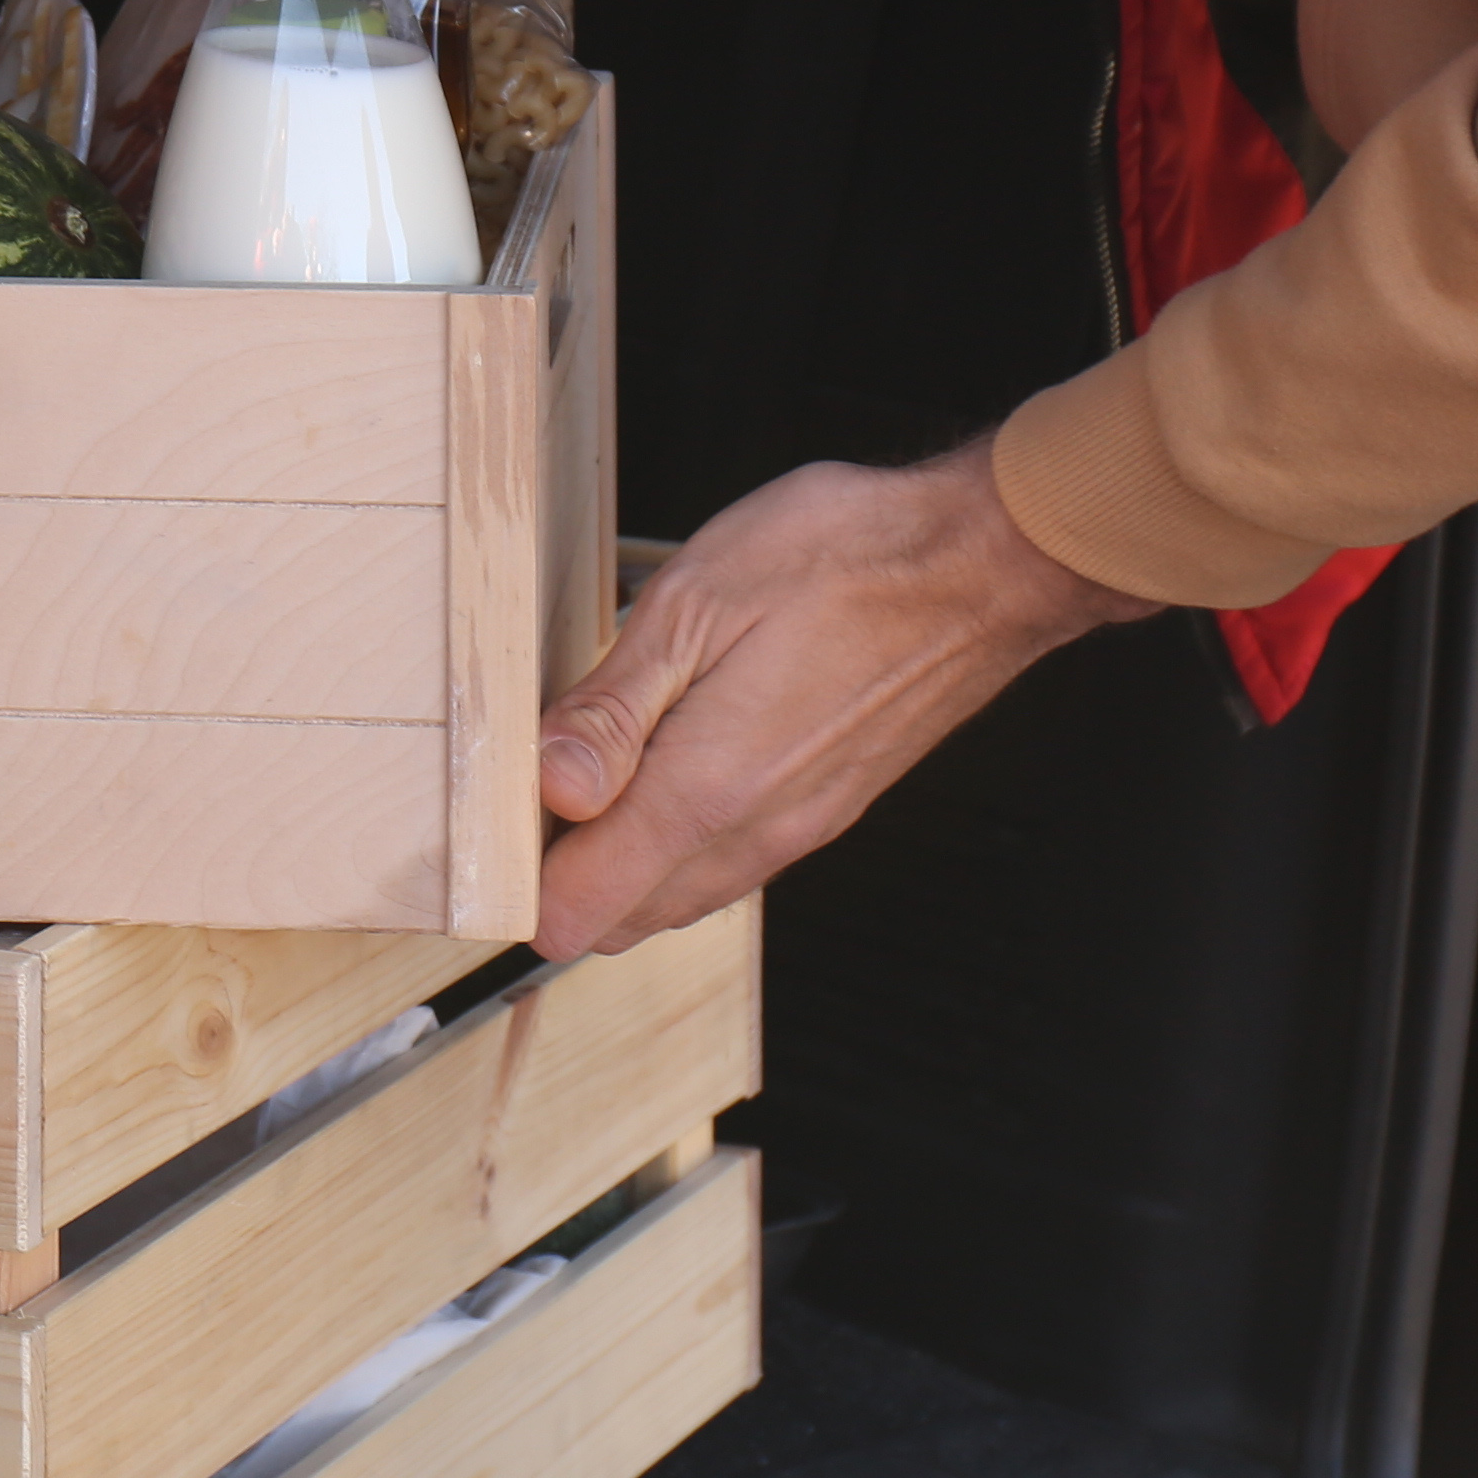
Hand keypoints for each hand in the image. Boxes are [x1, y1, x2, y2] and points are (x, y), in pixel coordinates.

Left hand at [531, 446, 1149, 955]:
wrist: (985, 563)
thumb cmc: (845, 559)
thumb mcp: (693, 603)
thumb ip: (613, 711)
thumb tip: (551, 792)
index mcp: (706, 791)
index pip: (583, 908)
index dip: (522, 883)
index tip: (493, 826)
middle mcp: (754, 832)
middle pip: (624, 918)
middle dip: (565, 878)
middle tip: (530, 790)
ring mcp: (799, 829)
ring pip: (682, 897)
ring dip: (625, 866)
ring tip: (593, 777)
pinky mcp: (828, 809)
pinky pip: (732, 864)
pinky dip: (681, 847)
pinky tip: (667, 776)